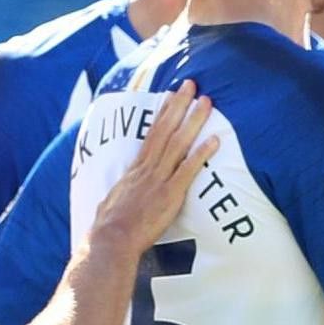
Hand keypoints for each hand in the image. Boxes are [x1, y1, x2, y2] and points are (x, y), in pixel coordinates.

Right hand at [87, 80, 218, 253]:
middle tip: (191, 85)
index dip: (162, 114)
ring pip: (178, 143)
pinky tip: (214, 140)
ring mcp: (159, 180)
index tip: (170, 95)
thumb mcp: (112, 201)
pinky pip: (188, 170)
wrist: (111, 240)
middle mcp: (147, 169)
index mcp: (135, 170)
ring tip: (206, 102)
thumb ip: (123, 191)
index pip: (150, 134)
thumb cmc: (109, 227)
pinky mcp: (170, 195)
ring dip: (193, 121)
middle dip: (179, 105)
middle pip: (165, 130)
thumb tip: (122, 188)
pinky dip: (201, 154)